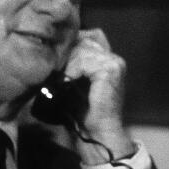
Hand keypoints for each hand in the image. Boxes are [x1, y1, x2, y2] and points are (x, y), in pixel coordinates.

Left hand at [61, 28, 133, 157]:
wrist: (98, 132)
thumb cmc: (84, 111)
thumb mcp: (74, 82)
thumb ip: (72, 64)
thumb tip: (53, 48)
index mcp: (108, 59)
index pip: (88, 36)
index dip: (72, 45)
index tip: (58, 61)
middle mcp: (114, 58)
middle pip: (84, 40)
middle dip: (67, 54)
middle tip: (57, 71)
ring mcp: (115, 62)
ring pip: (82, 49)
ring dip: (68, 64)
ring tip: (62, 79)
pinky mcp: (111, 69)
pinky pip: (85, 60)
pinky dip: (73, 71)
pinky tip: (68, 82)